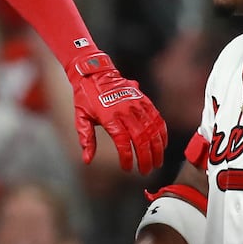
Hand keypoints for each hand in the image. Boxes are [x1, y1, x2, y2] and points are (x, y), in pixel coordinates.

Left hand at [69, 51, 166, 172]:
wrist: (95, 72)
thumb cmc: (86, 97)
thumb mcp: (80, 117)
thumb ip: (86, 139)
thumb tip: (87, 160)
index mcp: (109, 116)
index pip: (122, 141)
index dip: (127, 157)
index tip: (127, 169)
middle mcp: (125, 110)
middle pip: (140, 138)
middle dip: (145, 158)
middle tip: (146, 171)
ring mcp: (136, 104)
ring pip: (152, 130)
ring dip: (156, 148)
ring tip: (157, 163)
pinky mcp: (143, 100)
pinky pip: (157, 118)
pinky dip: (162, 132)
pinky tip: (162, 145)